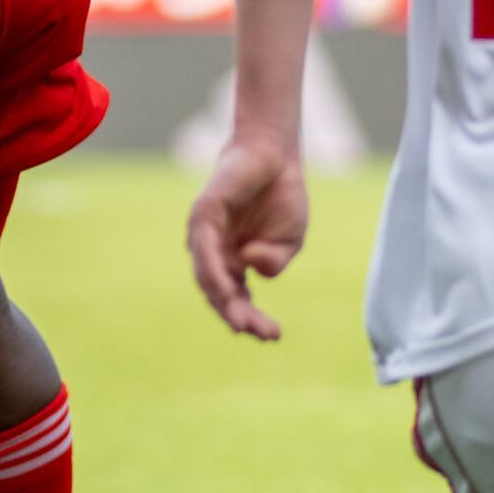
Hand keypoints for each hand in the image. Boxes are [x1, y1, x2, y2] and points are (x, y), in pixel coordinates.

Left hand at [187, 136, 310, 340]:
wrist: (277, 156)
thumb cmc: (281, 198)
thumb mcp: (289, 240)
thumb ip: (274, 260)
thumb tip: (250, 265)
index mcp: (233, 265)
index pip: (236, 300)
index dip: (252, 320)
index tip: (274, 336)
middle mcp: (214, 254)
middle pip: (220, 295)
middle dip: (240, 317)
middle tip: (262, 333)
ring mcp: (205, 236)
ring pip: (208, 278)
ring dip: (225, 301)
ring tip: (243, 322)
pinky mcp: (203, 214)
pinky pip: (203, 249)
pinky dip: (213, 270)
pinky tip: (226, 286)